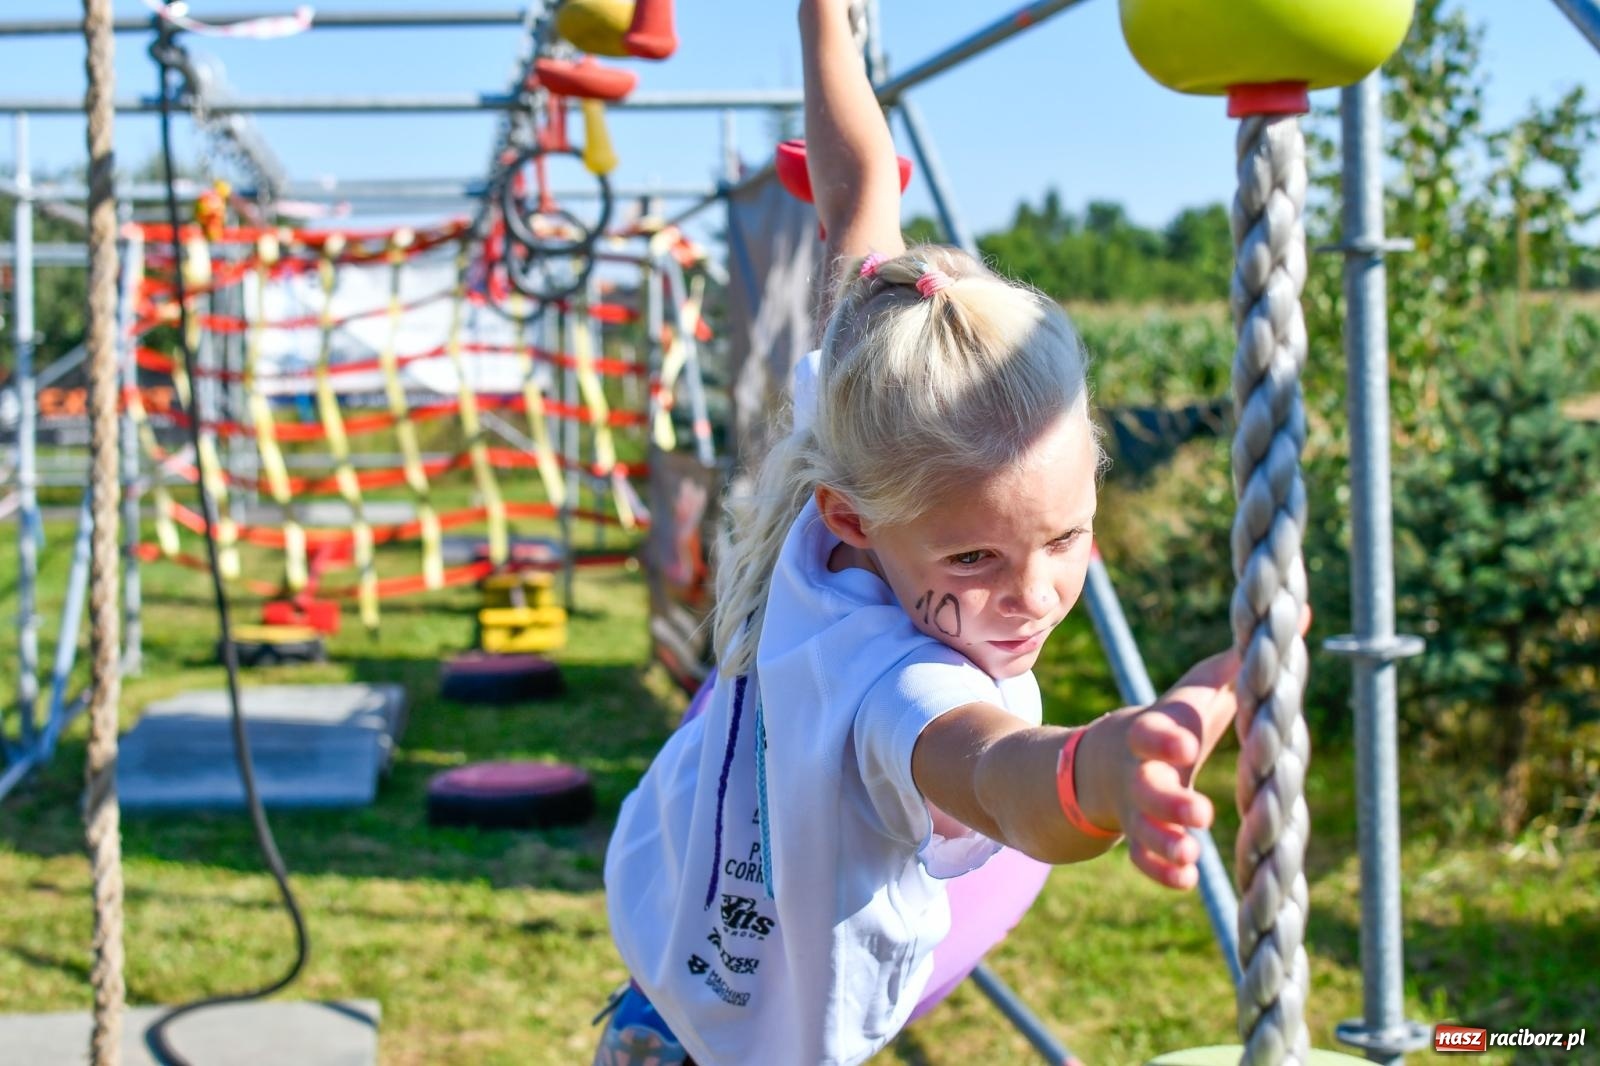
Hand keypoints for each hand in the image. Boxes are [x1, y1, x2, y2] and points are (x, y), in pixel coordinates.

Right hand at [1117, 606, 1311, 889]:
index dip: (1166, 738)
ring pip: (1142, 829)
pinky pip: (1144, 860)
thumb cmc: (1172, 720)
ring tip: (1192, 854)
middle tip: (1200, 813)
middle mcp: (1139, 771)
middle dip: (1169, 801)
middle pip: (1146, 787)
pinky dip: (1162, 871)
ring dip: (1164, 843)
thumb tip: (1301, 612)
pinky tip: (1188, 880)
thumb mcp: (1201, 690)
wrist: (1106, 759)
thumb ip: (1244, 662)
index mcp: (1153, 731)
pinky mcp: (1140, 836)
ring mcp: (1136, 808)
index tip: (1186, 746)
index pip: (1152, 731)